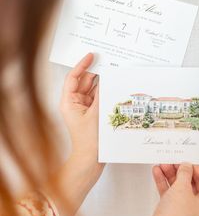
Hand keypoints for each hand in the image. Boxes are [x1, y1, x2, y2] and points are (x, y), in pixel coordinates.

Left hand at [60, 53, 103, 181]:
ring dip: (101, 83)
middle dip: (95, 73)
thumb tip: (106, 79)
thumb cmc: (88, 140)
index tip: (91, 55)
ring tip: (113, 73)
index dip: (82, 65)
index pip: (73, 78)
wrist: (90, 159)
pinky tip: (113, 86)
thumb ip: (101, 94)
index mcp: (68, 102)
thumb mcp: (96, 113)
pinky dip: (104, 92)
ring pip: (92, 90)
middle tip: (108, 62)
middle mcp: (74, 103)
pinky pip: (97, 98)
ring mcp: (83, 108)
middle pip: (84, 82)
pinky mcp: (91, 113)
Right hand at [138, 164, 198, 215]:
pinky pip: (168, 191)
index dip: (193, 169)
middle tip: (172, 161)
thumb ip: (184, 173)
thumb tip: (186, 166)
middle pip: (188, 182)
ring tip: (163, 165)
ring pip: (176, 186)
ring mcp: (182, 208)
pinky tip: (158, 173)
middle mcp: (196, 207)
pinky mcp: (170, 209)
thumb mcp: (182, 187)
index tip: (185, 160)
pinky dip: (163, 182)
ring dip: (169, 175)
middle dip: (178, 171)